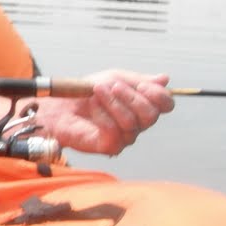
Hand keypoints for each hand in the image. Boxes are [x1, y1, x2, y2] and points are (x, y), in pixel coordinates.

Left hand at [36, 69, 173, 155]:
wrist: (60, 105)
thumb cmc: (87, 93)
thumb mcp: (114, 78)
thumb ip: (139, 80)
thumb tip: (165, 79)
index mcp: (142, 106)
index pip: (166, 105)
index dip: (159, 95)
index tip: (142, 85)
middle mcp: (137, 124)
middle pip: (151, 115)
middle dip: (132, 97)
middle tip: (113, 86)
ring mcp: (124, 137)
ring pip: (131, 123)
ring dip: (113, 103)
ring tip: (97, 91)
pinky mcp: (109, 147)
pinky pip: (115, 132)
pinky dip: (103, 116)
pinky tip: (92, 106)